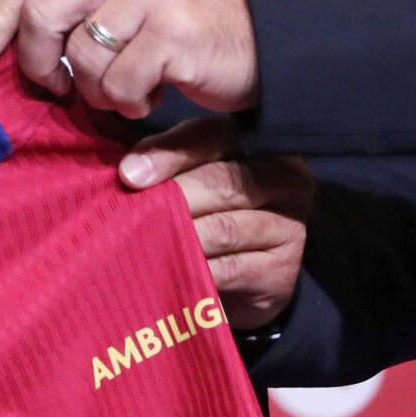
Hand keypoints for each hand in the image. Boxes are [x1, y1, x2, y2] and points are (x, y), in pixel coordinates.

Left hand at [0, 0, 259, 117]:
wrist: (262, 39)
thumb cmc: (179, 21)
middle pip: (40, 12)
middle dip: (37, 63)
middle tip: (56, 85)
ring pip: (79, 55)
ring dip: (95, 88)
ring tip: (126, 82)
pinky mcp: (175, 28)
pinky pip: (118, 83)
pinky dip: (128, 102)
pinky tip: (152, 90)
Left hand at [120, 117, 313, 329]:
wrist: (245, 279)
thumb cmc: (207, 212)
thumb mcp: (190, 176)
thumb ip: (164, 159)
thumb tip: (126, 168)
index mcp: (257, 142)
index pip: (211, 136)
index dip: (168, 152)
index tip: (129, 174)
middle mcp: (284, 177)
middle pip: (221, 181)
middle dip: (171, 198)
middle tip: (133, 214)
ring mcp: (289, 224)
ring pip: (224, 228)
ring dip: (179, 237)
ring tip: (143, 244)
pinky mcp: (282, 269)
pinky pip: (230, 268)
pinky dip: (195, 270)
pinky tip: (168, 273)